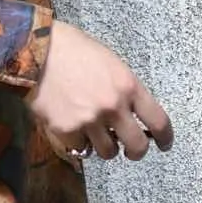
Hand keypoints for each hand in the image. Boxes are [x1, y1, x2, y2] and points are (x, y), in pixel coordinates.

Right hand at [25, 19, 172, 160]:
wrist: (36, 52)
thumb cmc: (73, 50)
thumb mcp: (110, 63)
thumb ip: (123, 89)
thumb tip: (129, 114)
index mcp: (128, 86)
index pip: (158, 120)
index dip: (164, 137)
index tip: (164, 144)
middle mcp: (113, 107)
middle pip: (137, 146)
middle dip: (136, 152)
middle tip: (130, 151)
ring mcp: (90, 121)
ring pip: (107, 152)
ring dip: (103, 146)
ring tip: (94, 134)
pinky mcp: (66, 131)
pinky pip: (80, 149)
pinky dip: (78, 143)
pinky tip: (71, 127)